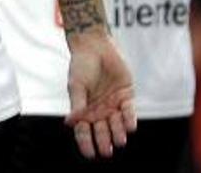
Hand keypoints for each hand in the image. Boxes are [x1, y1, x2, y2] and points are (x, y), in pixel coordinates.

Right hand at [65, 31, 136, 158]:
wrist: (95, 47)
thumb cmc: (81, 65)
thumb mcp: (76, 85)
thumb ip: (76, 104)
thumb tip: (70, 122)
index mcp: (83, 110)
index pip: (84, 131)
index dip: (86, 142)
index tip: (89, 154)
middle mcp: (99, 110)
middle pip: (101, 131)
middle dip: (104, 142)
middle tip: (106, 151)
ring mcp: (113, 104)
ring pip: (116, 124)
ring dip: (118, 133)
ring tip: (119, 141)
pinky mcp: (126, 96)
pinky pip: (129, 112)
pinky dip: (129, 119)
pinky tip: (130, 126)